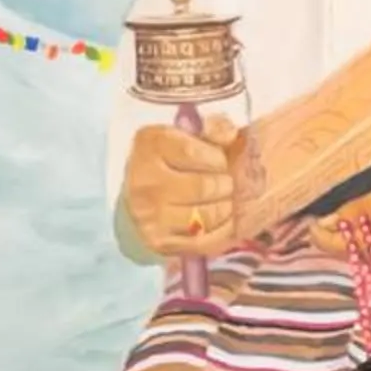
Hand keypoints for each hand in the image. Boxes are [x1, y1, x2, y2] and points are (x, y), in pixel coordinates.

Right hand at [122, 114, 246, 257]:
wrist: (140, 197)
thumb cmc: (172, 161)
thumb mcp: (188, 135)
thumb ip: (214, 128)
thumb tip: (230, 134)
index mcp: (149, 145)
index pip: (191, 151)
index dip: (216, 157)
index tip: (220, 160)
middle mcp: (144, 182)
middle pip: (203, 187)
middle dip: (224, 185)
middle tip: (226, 184)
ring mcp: (149, 216)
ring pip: (205, 216)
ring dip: (225, 208)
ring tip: (225, 200)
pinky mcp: (159, 242)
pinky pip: (203, 241)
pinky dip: (222, 231)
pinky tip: (224, 221)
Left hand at [309, 175, 370, 263]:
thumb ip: (359, 210)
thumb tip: (325, 221)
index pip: (332, 246)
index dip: (314, 231)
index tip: (305, 215)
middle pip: (343, 253)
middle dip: (326, 236)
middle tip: (314, 213)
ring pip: (359, 253)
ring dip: (344, 237)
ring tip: (335, 214)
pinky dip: (363, 239)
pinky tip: (363, 222)